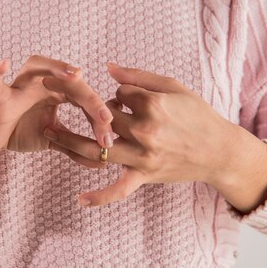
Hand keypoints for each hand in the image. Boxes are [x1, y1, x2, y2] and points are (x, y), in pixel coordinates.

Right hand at [0, 55, 114, 163]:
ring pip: (38, 67)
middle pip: (69, 82)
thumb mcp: (50, 139)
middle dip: (90, 99)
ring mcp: (17, 86)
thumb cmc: (17, 131)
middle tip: (106, 119)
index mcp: (54, 91)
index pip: (83, 96)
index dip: (99, 114)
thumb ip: (74, 147)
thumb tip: (102, 161)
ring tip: (76, 74)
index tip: (110, 137)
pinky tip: (2, 64)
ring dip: (57, 68)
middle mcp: (39, 83)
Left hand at [42, 61, 238, 206]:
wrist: (219, 151)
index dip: (117, 94)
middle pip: (103, 117)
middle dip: (91, 110)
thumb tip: (108, 68)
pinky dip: (99, 197)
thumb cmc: (197, 115)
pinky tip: (79, 200)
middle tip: (70, 103)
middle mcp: (145, 130)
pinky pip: (118, 189)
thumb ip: (139, 77)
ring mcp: (143, 156)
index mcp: (152, 104)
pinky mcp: (144, 176)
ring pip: (98, 149)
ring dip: (69, 141)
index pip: (117, 94)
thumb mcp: (173, 87)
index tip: (124, 98)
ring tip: (47, 132)